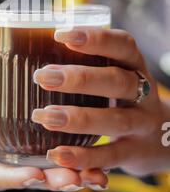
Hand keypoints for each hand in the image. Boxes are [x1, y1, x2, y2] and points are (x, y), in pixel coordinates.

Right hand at [0, 66, 107, 191]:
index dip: (13, 178)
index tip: (33, 174)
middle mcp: (8, 159)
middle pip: (31, 179)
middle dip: (53, 182)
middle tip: (73, 178)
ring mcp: (29, 155)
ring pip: (53, 172)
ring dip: (75, 176)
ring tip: (96, 175)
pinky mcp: (47, 144)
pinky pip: (67, 157)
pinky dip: (85, 163)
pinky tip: (104, 165)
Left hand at [32, 28, 169, 176]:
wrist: (163, 136)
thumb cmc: (122, 96)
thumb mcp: (115, 73)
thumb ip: (86, 62)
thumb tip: (34, 42)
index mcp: (135, 65)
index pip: (122, 45)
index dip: (95, 38)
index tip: (60, 35)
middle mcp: (143, 92)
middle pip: (117, 81)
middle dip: (80, 79)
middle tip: (42, 76)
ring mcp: (142, 123)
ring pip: (114, 120)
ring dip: (77, 118)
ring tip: (42, 116)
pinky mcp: (135, 152)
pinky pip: (110, 156)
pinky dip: (83, 156)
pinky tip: (56, 153)